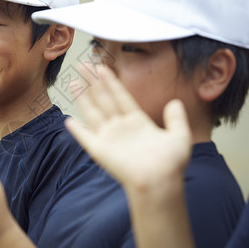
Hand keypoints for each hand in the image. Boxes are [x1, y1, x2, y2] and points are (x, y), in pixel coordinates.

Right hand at [65, 66, 191, 188]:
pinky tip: (68, 120)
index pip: (121, 96)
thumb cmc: (171, 164)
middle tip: (83, 66)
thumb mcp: (179, 136)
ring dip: (82, 98)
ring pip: (93, 112)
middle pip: (103, 100)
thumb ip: (177, 118)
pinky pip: (86, 137)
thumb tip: (175, 102)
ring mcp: (109, 138)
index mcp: (138, 122)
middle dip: (93, 83)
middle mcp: (121, 127)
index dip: (111, 82)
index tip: (103, 68)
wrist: (160, 182)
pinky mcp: (100, 151)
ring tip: (73, 82)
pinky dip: (77, 130)